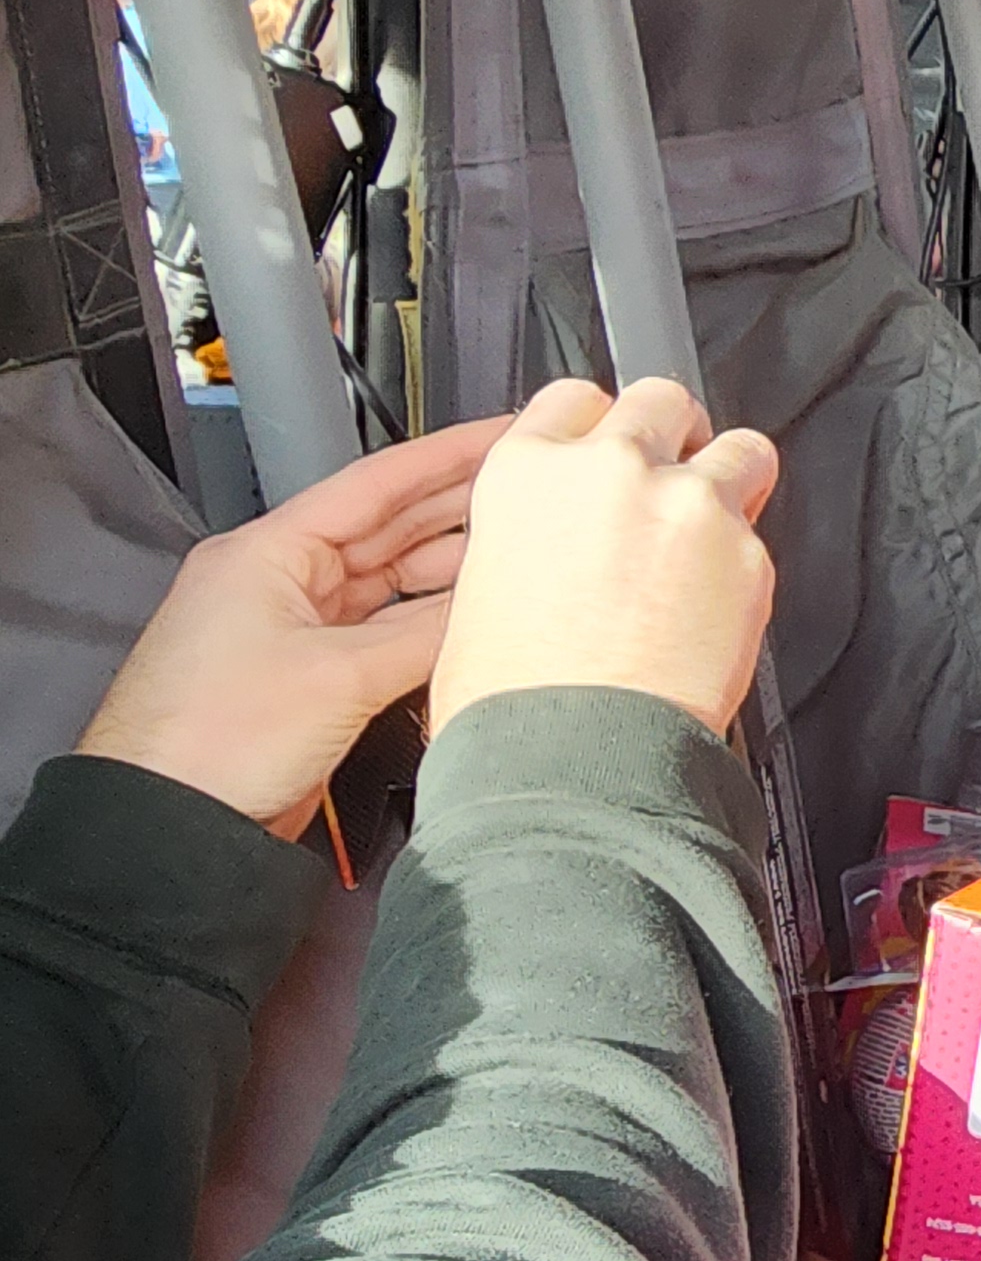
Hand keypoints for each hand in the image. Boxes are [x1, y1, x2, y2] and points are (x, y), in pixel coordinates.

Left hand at [77, 415, 513, 836]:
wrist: (167, 827)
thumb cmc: (206, 743)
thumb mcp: (338, 673)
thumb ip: (428, 633)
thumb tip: (493, 605)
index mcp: (267, 554)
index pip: (375, 485)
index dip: (448, 455)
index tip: (504, 433)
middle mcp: (278, 584)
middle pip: (388, 530)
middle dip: (461, 511)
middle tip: (532, 492)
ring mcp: (293, 632)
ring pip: (390, 585)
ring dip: (451, 574)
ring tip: (519, 557)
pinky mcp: (307, 679)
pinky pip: (382, 635)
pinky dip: (428, 627)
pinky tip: (472, 623)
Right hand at [426, 377, 780, 739]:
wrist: (576, 756)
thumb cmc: (519, 699)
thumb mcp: (483, 590)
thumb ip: (533, 532)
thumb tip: (559, 536)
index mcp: (527, 472)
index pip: (575, 398)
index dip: (600, 423)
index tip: (611, 445)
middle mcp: (610, 471)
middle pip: (662, 400)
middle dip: (672, 434)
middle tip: (668, 480)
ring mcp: (686, 504)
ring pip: (738, 447)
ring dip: (729, 478)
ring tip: (710, 529)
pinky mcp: (748, 551)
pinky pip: (761, 530)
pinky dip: (746, 555)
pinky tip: (719, 596)